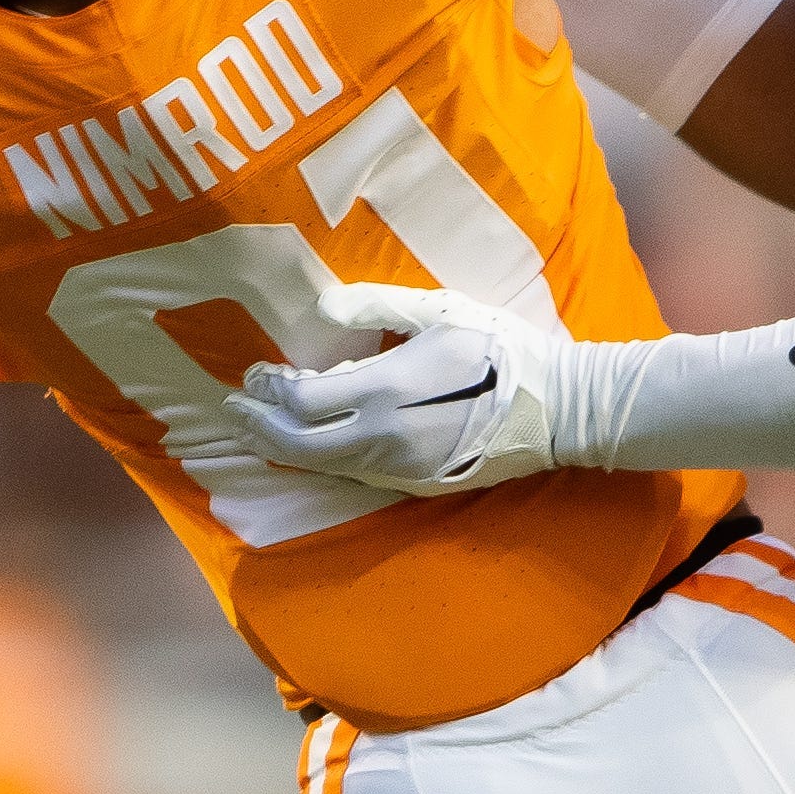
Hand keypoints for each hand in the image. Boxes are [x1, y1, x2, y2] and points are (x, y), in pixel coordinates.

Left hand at [223, 284, 560, 495]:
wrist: (559, 409)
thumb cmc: (502, 349)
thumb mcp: (441, 311)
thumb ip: (376, 307)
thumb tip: (323, 310)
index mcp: (384, 392)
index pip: (302, 401)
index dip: (268, 388)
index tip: (257, 370)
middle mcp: (382, 440)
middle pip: (297, 446)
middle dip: (257, 428)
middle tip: (235, 408)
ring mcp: (398, 470)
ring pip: (322, 468)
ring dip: (282, 448)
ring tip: (258, 429)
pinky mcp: (415, 486)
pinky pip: (352, 477)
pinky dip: (320, 461)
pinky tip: (310, 446)